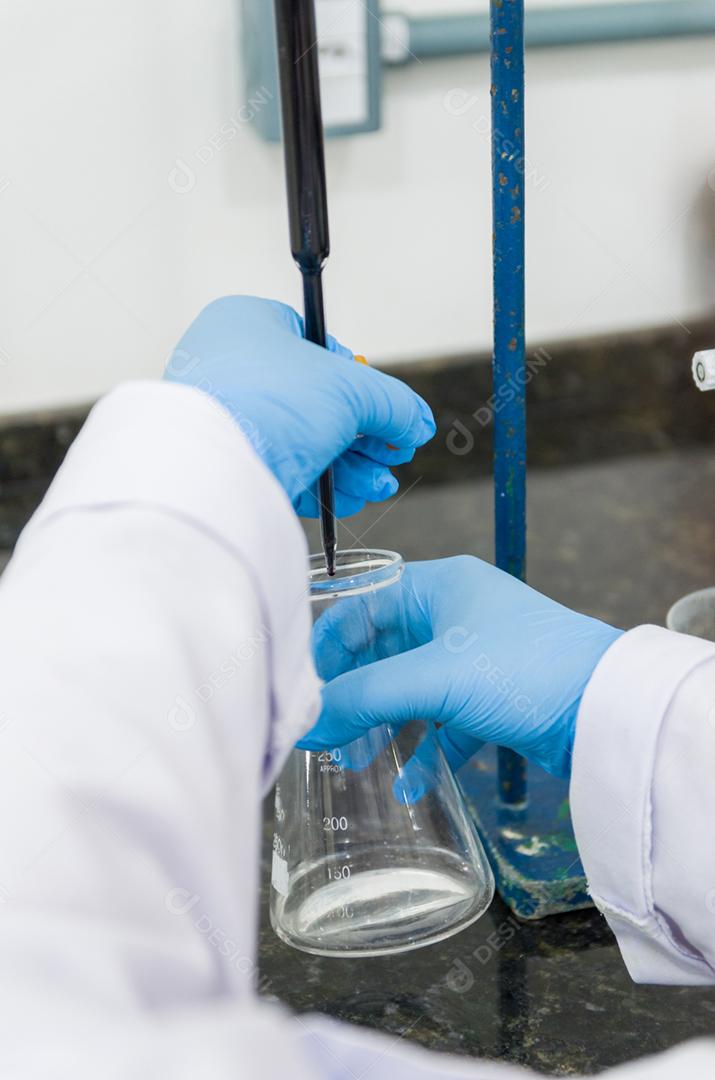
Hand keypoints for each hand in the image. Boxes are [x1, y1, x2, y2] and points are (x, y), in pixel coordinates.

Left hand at [164, 296, 434, 515]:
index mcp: (249, 325)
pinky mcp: (229, 463)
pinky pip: (284, 468)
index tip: (385, 408)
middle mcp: (232, 367)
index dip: (358, 378)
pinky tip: (352, 498)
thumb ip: (392, 402)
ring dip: (352, 466)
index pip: (318, 345)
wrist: (214, 469)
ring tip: (379, 484)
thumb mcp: (350, 389)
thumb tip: (415, 423)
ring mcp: (228, 417)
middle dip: (365, 435)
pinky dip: (322, 485)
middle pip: (318, 401)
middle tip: (394, 454)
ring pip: (305, 439)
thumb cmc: (269, 404)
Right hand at [301, 556, 622, 777]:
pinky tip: (410, 786)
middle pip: (383, 651)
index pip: (361, 606)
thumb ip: (364, 698)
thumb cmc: (524, 669)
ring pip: (412, 689)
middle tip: (324, 733)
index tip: (304, 691)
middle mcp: (454, 614)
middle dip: (354, 695)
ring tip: (355, 765)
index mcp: (437, 586)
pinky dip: (426, 749)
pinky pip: (446, 721)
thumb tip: (304, 722)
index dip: (328, 647)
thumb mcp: (434, 679)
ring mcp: (477, 656)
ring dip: (384, 725)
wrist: (609, 709)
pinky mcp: (496, 696)